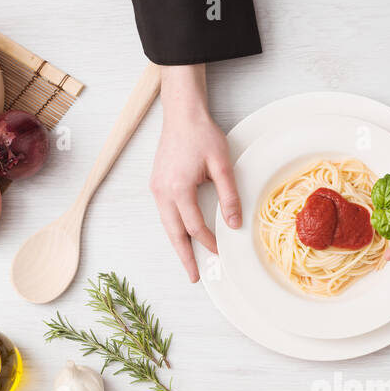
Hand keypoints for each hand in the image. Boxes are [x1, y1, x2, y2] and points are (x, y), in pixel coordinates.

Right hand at [151, 65, 240, 281]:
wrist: (182, 113)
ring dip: (177, 244)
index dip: (208, 242)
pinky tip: (181, 235)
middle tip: (193, 277)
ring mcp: (156, 188)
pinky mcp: (156, 183)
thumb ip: (228, 197)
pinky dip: (173, 228)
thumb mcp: (222, 165)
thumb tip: (233, 224)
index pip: (195, 227)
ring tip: (186, 261)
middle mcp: (162, 192)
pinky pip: (164, 213)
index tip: (220, 252)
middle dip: (184, 257)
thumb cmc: (201, 135)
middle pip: (174, 233)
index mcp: (178, 189)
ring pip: (166, 225)